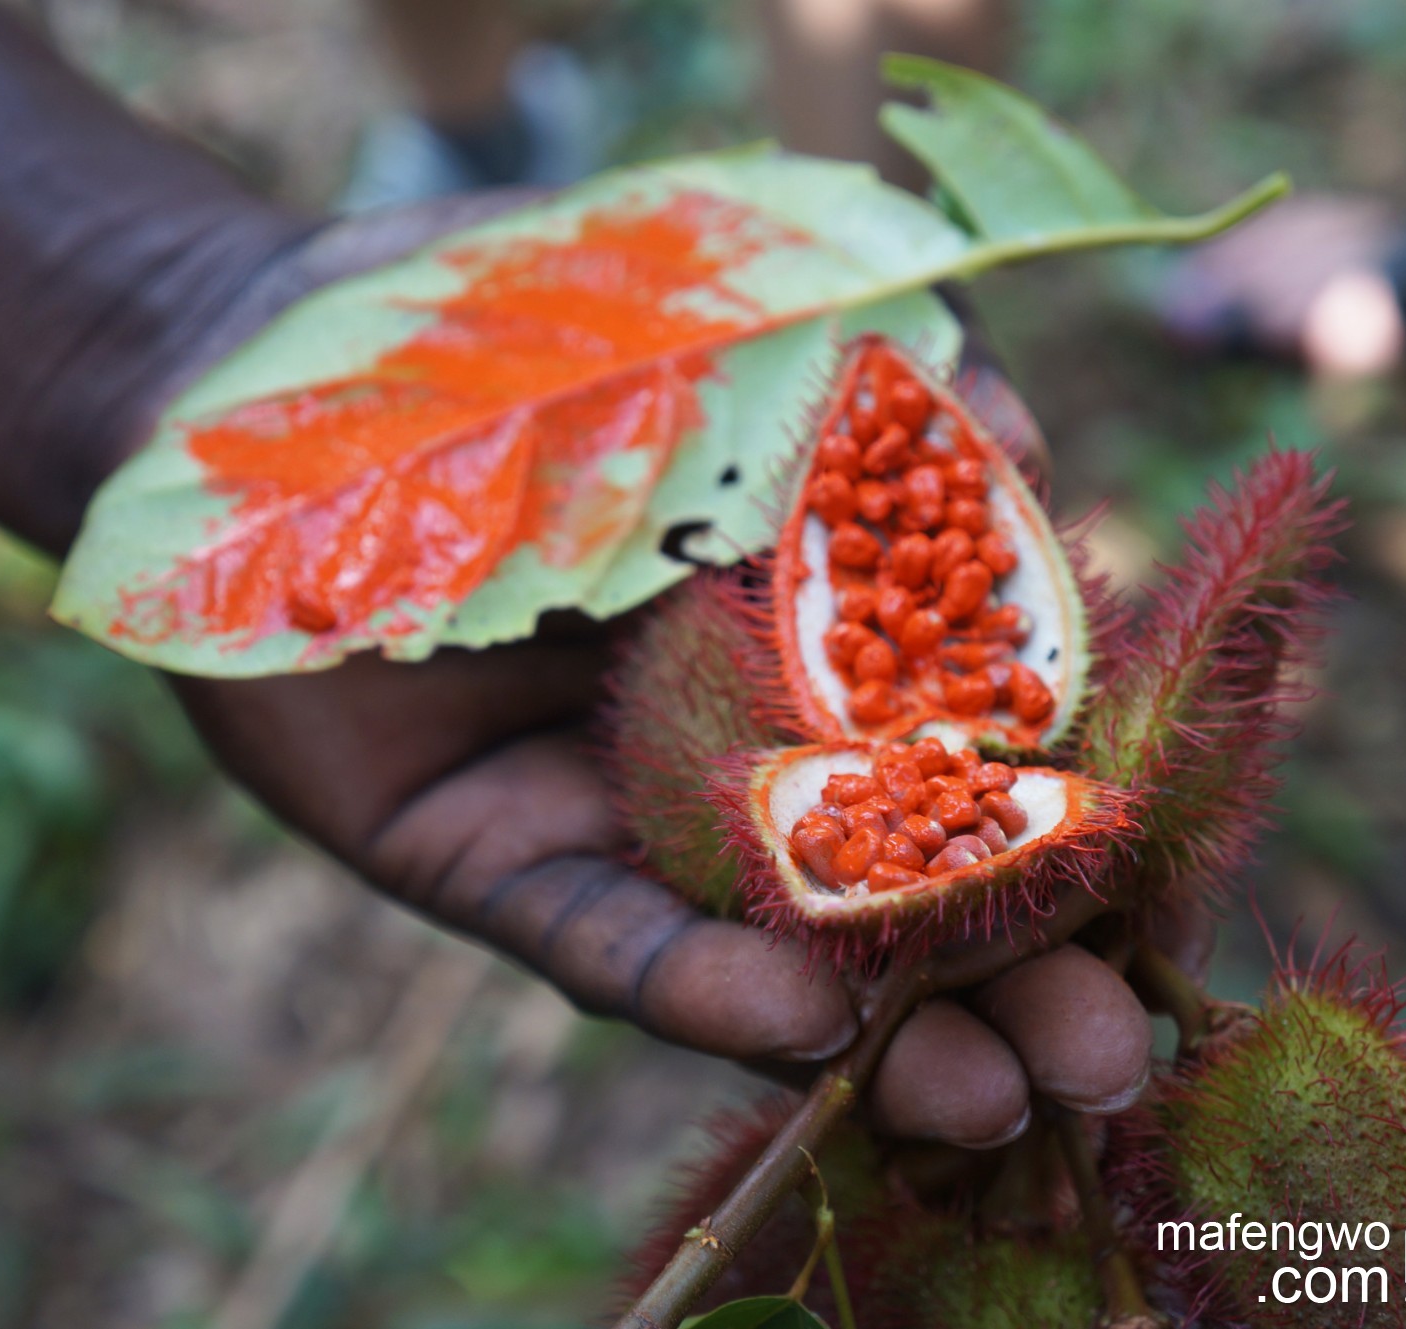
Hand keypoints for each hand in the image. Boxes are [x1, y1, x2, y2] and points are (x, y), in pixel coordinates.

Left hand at [156, 197, 1159, 1146]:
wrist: (237, 376)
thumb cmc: (489, 326)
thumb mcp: (705, 322)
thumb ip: (866, 384)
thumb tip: (1037, 459)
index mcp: (806, 613)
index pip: (966, 731)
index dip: (1068, 802)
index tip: (1168, 858)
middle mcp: (723, 729)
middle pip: (887, 867)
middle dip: (1009, 958)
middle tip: (1115, 1046)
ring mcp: (612, 806)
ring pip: (763, 936)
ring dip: (884, 1015)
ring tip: (995, 1085)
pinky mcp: (486, 860)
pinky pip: (599, 937)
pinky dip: (689, 980)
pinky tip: (796, 1014)